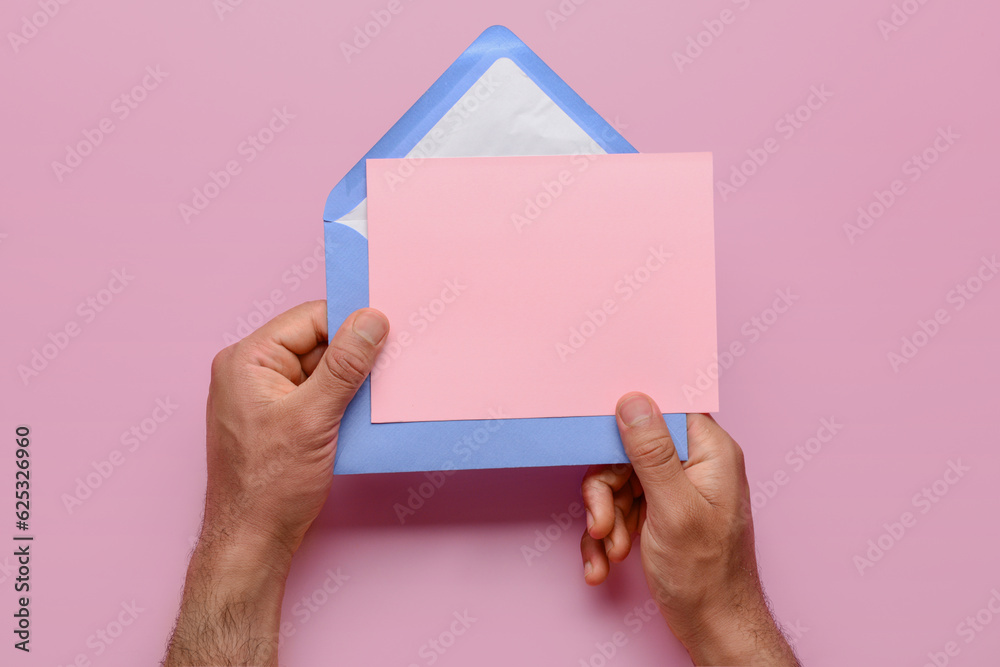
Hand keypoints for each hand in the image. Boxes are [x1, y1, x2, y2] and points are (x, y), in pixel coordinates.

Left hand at [164, 301, 387, 666]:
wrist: (252, 541)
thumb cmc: (269, 485)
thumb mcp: (314, 418)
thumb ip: (345, 366)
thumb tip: (372, 321)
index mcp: (247, 360)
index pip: (309, 319)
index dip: (350, 323)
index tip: (388, 328)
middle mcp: (251, 372)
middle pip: (317, 342)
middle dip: (354, 354)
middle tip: (391, 362)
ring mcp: (264, 396)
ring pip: (321, 369)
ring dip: (351, 380)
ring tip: (378, 392)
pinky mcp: (280, 418)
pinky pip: (318, 393)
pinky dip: (342, 400)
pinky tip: (363, 413)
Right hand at [580, 393, 798, 665]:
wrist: (714, 628)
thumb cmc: (706, 575)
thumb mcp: (673, 508)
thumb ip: (652, 452)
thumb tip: (633, 399)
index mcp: (710, 451)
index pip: (661, 411)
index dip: (626, 422)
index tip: (601, 446)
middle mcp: (695, 464)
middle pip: (629, 450)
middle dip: (607, 491)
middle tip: (601, 523)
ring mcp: (676, 488)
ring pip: (619, 481)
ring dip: (606, 518)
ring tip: (609, 550)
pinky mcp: (660, 511)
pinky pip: (621, 507)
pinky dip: (607, 534)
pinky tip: (604, 561)